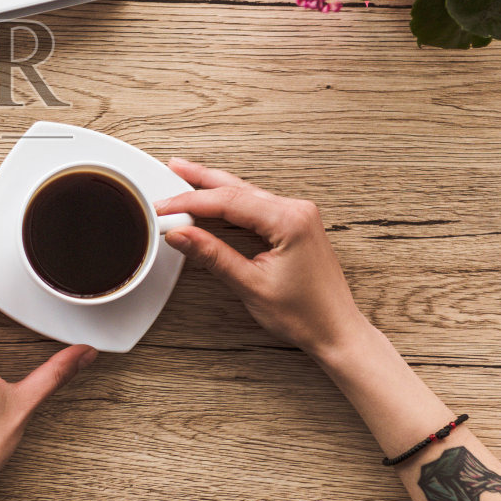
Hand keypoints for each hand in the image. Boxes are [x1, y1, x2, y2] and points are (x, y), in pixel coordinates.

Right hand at [155, 159, 368, 358]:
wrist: (336, 331)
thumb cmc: (306, 314)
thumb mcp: (250, 284)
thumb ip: (212, 255)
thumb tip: (181, 235)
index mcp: (289, 220)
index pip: (228, 200)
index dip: (190, 203)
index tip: (165, 208)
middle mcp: (297, 211)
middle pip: (237, 187)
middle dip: (200, 180)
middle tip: (172, 169)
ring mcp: (298, 216)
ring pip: (247, 192)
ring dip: (215, 188)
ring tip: (187, 178)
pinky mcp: (296, 225)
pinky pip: (257, 204)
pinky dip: (232, 201)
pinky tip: (216, 199)